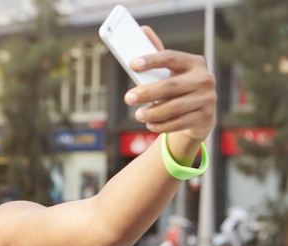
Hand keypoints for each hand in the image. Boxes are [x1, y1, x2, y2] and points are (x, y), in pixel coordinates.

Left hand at [124, 26, 216, 141]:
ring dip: (152, 113)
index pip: (171, 57)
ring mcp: (207, 99)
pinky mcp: (205, 118)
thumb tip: (143, 30)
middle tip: (128, 98)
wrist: (200, 115)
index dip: (151, 60)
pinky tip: (150, 124)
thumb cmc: (179, 89)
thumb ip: (157, 54)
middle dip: (146, 93)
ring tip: (138, 115)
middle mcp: (204, 79)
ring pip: (174, 107)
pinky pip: (178, 123)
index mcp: (195, 63)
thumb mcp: (171, 71)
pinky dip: (160, 125)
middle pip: (170, 86)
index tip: (133, 64)